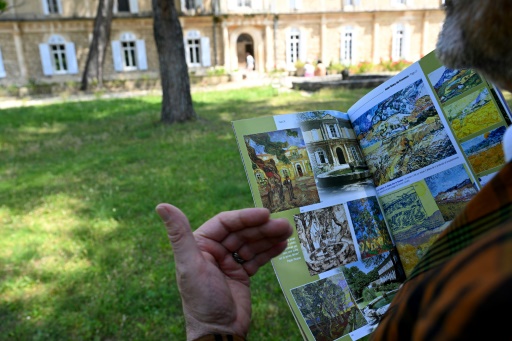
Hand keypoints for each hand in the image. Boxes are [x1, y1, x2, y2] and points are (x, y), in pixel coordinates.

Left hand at [156, 203, 292, 339]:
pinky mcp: (241, 274)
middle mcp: (214, 250)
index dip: (245, 217)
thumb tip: (161, 205)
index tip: (265, 214)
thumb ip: (178, 235)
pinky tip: (282, 245)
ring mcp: (228, 262)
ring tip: (287, 232)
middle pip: (242, 232)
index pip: (225, 223)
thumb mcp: (190, 265)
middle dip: (262, 228)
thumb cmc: (201, 300)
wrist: (219, 332)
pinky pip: (257, 257)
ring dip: (269, 237)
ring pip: (252, 243)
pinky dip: (269, 251)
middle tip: (283, 225)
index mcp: (200, 244)